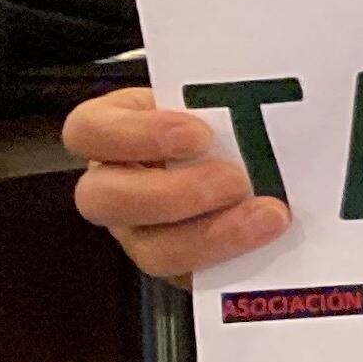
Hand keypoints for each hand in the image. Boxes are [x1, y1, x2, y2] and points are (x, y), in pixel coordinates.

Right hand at [62, 86, 289, 280]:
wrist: (260, 160)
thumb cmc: (226, 119)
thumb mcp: (213, 97)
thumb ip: (221, 98)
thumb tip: (274, 82)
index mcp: (113, 133)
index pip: (88, 131)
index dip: (136, 136)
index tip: (198, 134)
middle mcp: (116, 186)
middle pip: (102, 200)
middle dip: (172, 195)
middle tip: (234, 181)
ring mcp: (142, 233)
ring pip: (150, 251)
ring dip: (211, 237)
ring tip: (268, 215)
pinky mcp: (182, 268)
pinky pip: (196, 279)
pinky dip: (236, 261)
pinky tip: (272, 243)